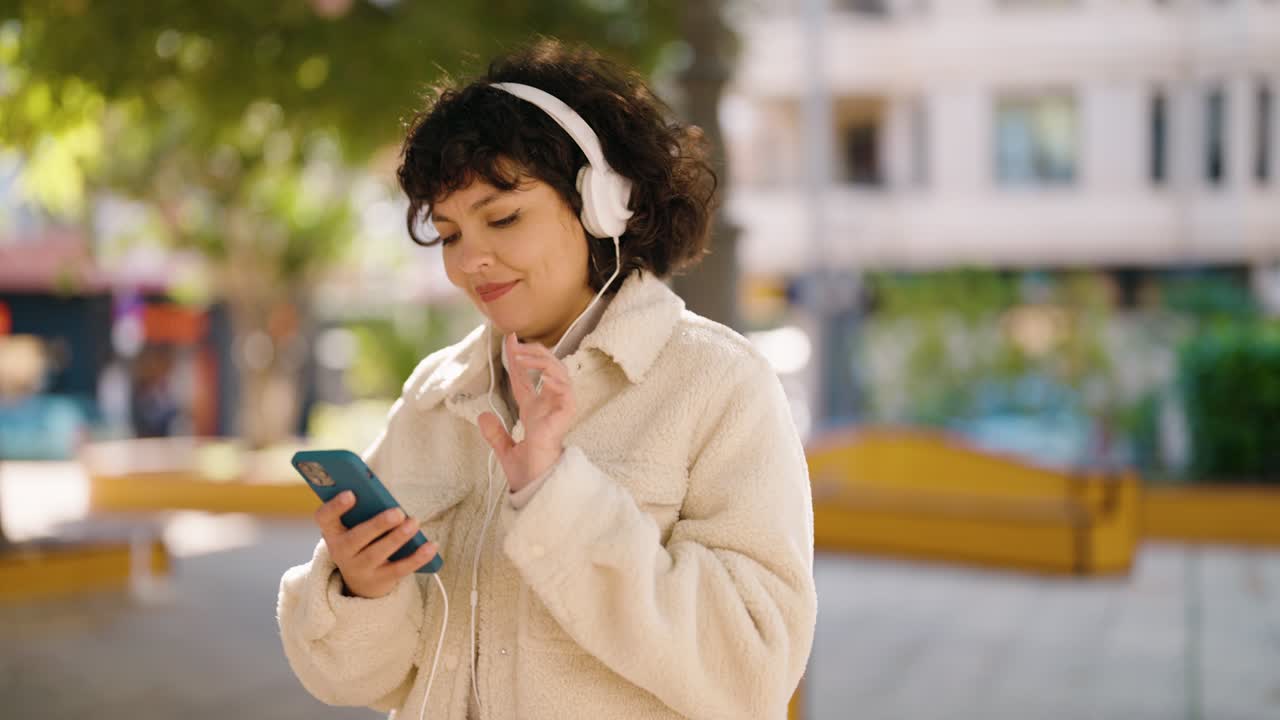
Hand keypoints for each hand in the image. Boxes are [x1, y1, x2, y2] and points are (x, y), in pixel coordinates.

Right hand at [312, 491, 439, 599]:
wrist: (360, 581)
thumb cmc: (361, 541)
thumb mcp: (355, 527)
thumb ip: (364, 511)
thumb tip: (385, 495)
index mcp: (333, 532)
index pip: (324, 518)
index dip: (335, 506)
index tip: (351, 493)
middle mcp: (342, 552)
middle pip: (356, 538)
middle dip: (378, 525)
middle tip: (398, 512)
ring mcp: (360, 568)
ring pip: (378, 554)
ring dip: (397, 538)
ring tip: (414, 523)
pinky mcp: (380, 580)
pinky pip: (400, 569)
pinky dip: (418, 557)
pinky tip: (431, 546)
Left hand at [477, 333, 574, 492]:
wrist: (534, 486)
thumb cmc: (526, 472)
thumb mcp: (505, 449)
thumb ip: (495, 433)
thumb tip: (482, 416)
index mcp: (536, 411)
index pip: (527, 378)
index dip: (518, 358)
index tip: (509, 339)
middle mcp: (550, 405)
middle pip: (546, 368)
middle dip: (532, 352)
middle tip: (514, 342)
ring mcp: (560, 408)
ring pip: (558, 372)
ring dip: (541, 360)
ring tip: (522, 354)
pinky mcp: (566, 414)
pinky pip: (565, 388)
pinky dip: (554, 376)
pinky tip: (539, 371)